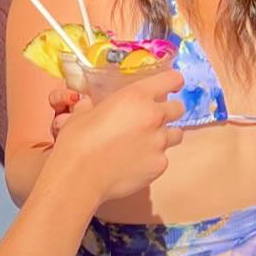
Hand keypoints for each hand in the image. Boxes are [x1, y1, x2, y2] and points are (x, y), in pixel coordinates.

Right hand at [52, 69, 183, 201]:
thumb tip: (88, 104)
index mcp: (136, 96)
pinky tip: (134, 165)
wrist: (79, 176)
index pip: (172, 79)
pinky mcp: (159, 165)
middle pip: (178, 108)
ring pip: (176, 135)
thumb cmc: (77, 142)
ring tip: (145, 144)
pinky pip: (163, 159)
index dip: (173, 82)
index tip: (172, 86)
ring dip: (164, 136)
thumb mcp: (82, 114)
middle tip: (152, 119)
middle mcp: (153, 116)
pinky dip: (153, 160)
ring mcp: (159, 142)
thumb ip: (94, 106)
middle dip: (168, 112)